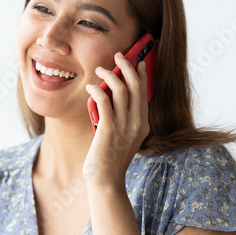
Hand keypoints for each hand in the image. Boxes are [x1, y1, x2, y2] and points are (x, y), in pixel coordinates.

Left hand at [83, 50, 150, 185]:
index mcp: (143, 124)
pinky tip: (90, 87)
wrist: (106, 180)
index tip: (139, 60)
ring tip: (100, 69)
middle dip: (128, 65)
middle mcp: (137, 123)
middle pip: (136, 85)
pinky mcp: (108, 129)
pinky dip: (97, 90)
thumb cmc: (110, 159)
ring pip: (121, 89)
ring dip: (110, 74)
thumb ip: (123, 119)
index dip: (142, 73)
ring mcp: (124, 126)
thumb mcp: (123, 137)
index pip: (145, 92)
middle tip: (118, 54)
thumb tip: (112, 96)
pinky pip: (104, 101)